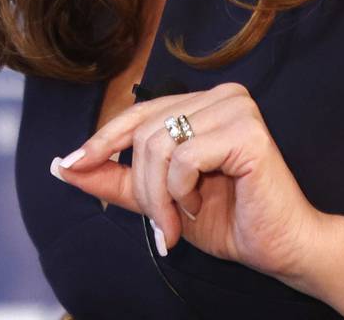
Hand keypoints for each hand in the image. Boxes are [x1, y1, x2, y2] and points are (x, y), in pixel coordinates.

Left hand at [49, 81, 328, 282]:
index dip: (102, 140)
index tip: (69, 164)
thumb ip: (116, 178)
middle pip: (144, 132)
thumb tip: (63, 164)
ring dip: (161, 196)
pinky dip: (183, 191)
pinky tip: (203, 206)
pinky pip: (185, 158)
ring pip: (159, 145)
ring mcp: (236, 107)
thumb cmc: (229, 220)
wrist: (280, 248)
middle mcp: (221, 95)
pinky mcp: (248, 130)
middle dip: (143, 189)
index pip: (137, 113)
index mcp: (203, 103)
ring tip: (180, 221)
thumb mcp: (159, 198)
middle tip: (162, 226)